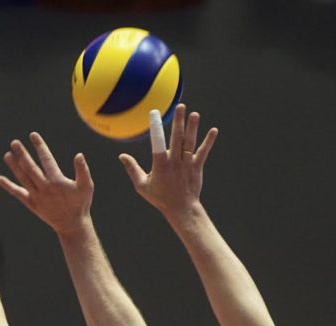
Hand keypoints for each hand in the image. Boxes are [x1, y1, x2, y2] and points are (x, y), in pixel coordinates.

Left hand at [0, 132, 93, 234]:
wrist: (71, 224)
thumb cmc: (80, 203)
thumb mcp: (86, 186)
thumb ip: (82, 170)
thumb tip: (79, 155)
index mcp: (57, 181)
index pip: (46, 159)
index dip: (39, 146)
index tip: (33, 135)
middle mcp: (44, 188)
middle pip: (30, 168)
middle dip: (22, 154)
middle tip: (14, 142)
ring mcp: (36, 197)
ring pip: (22, 179)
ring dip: (14, 167)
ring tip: (7, 155)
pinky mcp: (31, 204)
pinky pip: (18, 193)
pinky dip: (8, 186)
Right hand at [120, 104, 217, 220]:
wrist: (181, 208)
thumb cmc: (160, 197)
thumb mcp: (142, 185)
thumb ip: (132, 168)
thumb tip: (122, 156)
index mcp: (160, 165)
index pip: (157, 143)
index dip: (156, 128)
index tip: (154, 114)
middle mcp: (175, 163)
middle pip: (177, 139)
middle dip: (179, 122)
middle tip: (180, 106)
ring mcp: (187, 164)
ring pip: (190, 143)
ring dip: (193, 128)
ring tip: (194, 114)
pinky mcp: (197, 167)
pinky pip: (203, 152)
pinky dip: (208, 142)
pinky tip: (213, 130)